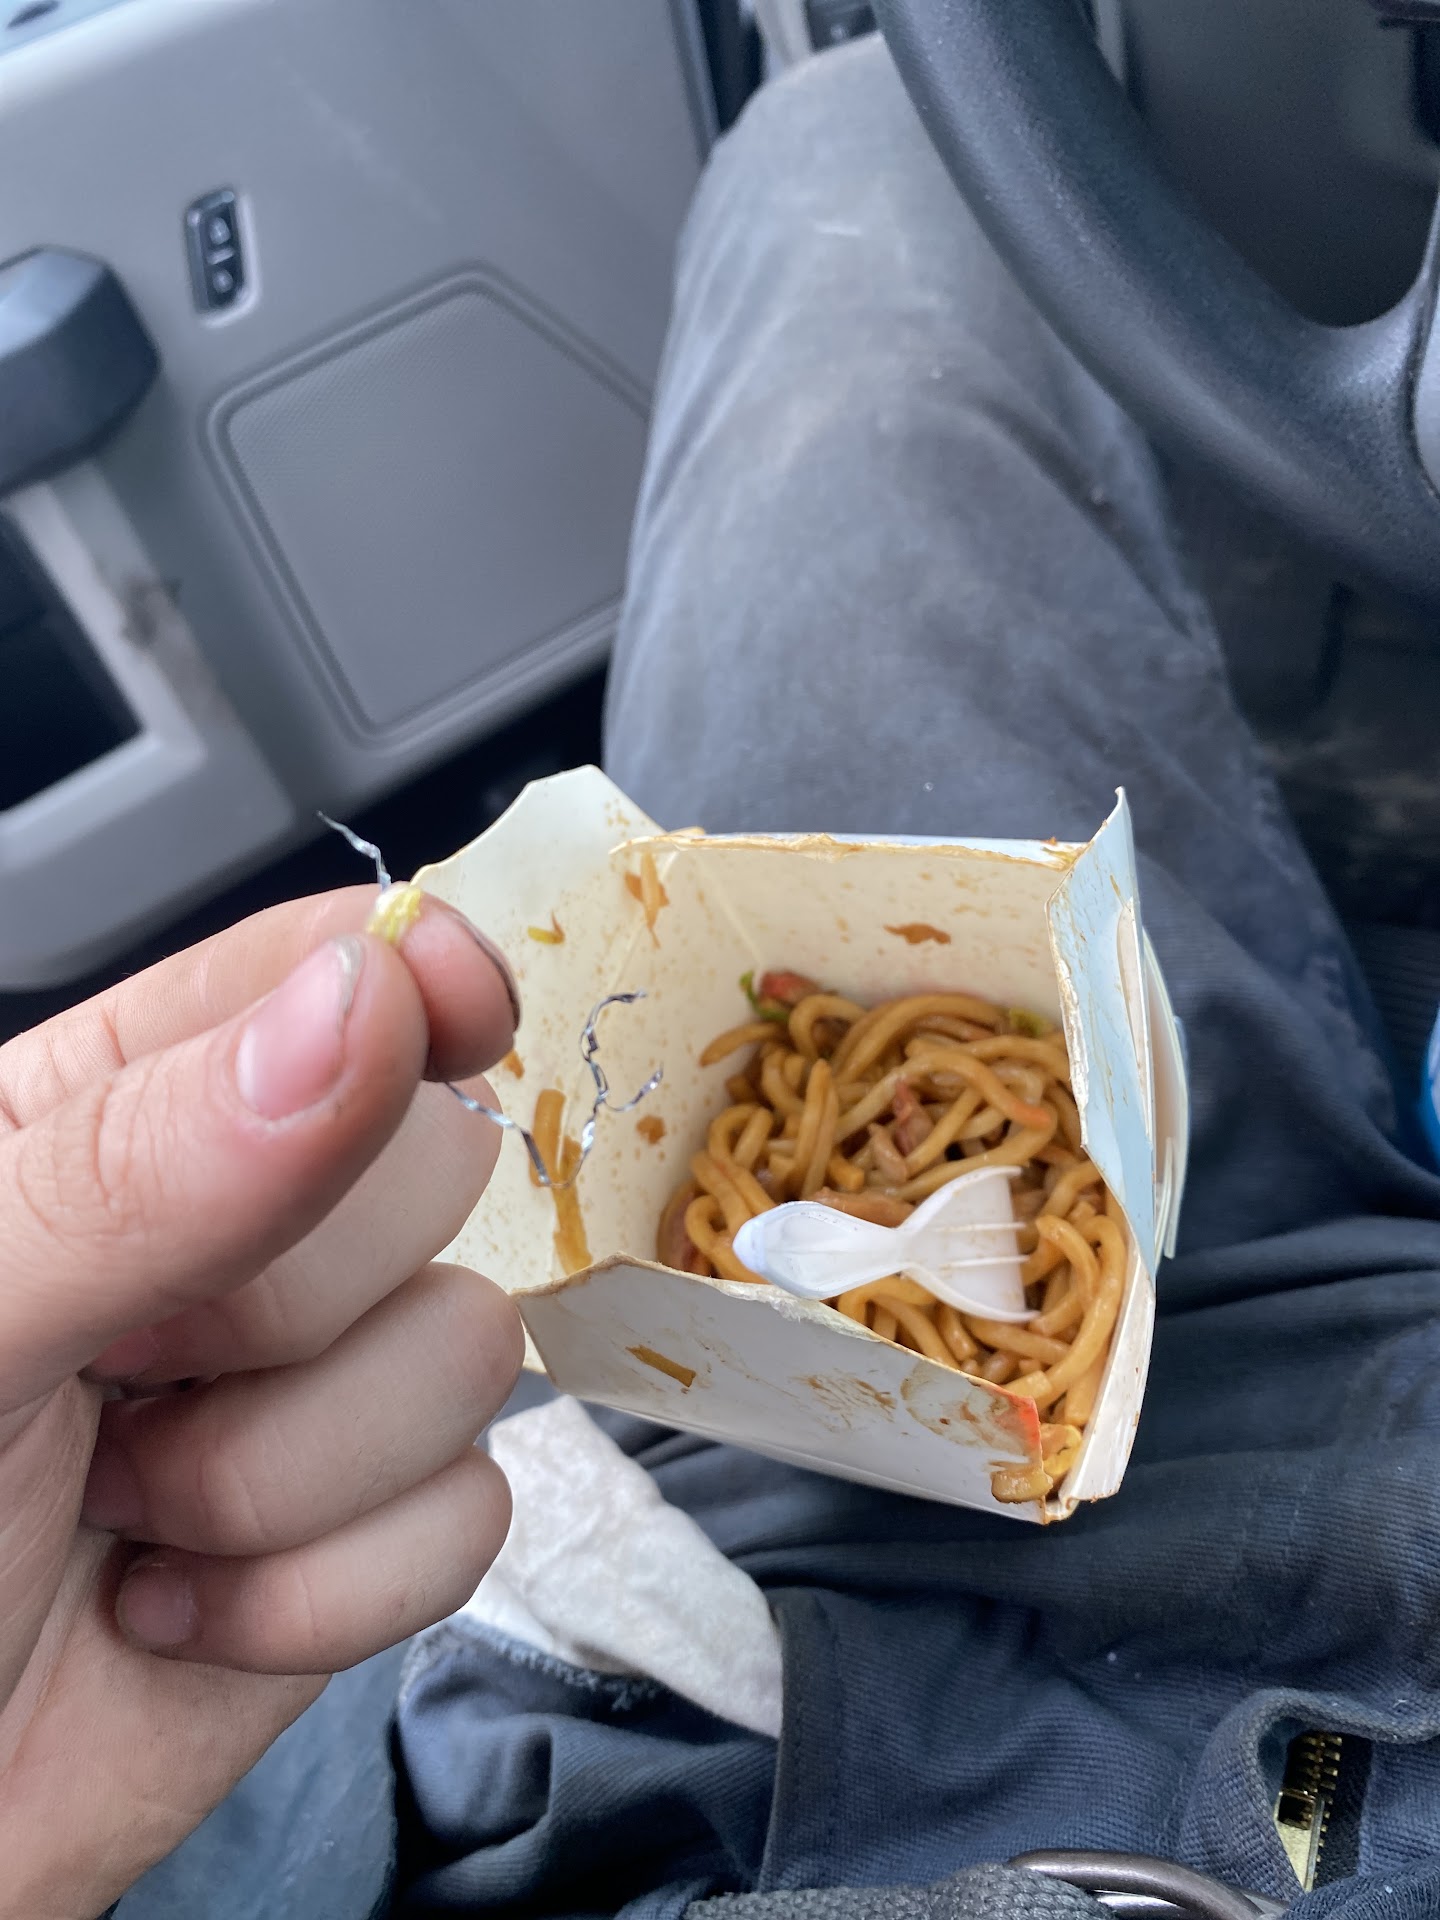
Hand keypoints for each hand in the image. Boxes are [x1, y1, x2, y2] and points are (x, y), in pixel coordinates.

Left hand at [0, 889, 524, 1918]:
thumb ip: (145, 1161)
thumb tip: (370, 1005)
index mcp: (110, 1116)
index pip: (317, 971)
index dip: (409, 978)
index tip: (458, 1009)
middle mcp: (236, 1231)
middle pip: (435, 1161)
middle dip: (288, 1306)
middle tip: (124, 1375)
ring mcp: (312, 1384)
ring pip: (470, 1347)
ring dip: (288, 1474)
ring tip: (130, 1513)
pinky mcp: (365, 1535)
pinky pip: (471, 1513)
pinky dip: (324, 1594)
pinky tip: (182, 1609)